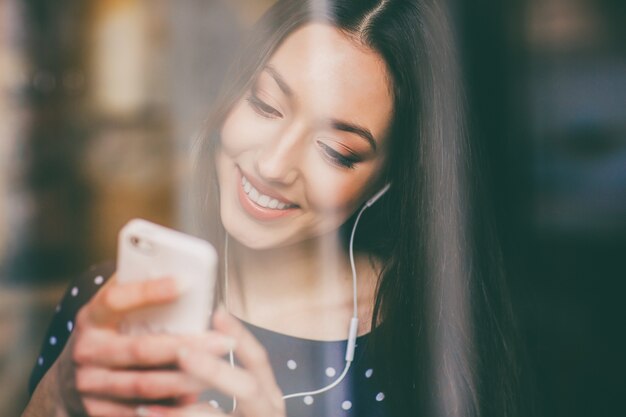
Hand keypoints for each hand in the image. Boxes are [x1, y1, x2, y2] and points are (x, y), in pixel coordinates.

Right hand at [56, 275, 235, 416]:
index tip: (187, 282)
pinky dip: (169, 406)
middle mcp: (87, 350)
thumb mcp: (113, 309)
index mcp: (92, 316)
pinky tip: (195, 395)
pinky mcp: (96, 410)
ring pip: (144, 385)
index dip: (150, 291)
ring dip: (185, 380)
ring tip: (217, 371)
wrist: (67, 378)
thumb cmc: (107, 332)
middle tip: (223, 341)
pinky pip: (138, 411)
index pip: (117, 299)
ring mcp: (89, 383)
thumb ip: (140, 294)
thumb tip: (188, 282)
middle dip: (188, 346)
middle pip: (141, 349)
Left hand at [132, 308, 285, 416]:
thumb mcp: (242, 405)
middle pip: (247, 388)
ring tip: (145, 409)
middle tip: (180, 352)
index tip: (216, 312)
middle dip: (213, 369)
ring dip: (182, 413)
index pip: (259, 361)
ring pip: (215, 416)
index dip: (240, 336)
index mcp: (269, 398)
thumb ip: (224, 382)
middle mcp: (269, 413)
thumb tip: (188, 346)